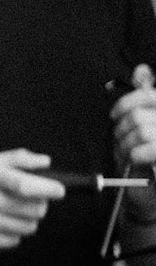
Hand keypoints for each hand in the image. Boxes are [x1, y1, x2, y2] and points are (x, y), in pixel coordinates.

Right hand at [0, 148, 63, 247]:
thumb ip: (17, 160)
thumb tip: (45, 163)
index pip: (28, 186)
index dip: (50, 189)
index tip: (58, 190)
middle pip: (36, 209)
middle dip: (38, 204)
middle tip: (27, 199)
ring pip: (29, 227)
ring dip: (26, 219)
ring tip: (11, 211)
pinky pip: (14, 240)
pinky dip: (12, 232)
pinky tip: (0, 222)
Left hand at [112, 62, 155, 220]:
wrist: (151, 194)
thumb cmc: (145, 159)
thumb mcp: (141, 128)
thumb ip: (143, 100)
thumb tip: (142, 70)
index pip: (150, 95)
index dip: (127, 102)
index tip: (114, 116)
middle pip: (139, 115)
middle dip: (121, 130)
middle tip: (120, 143)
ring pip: (140, 130)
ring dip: (125, 145)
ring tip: (125, 155)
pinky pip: (144, 149)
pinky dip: (132, 156)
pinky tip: (133, 162)